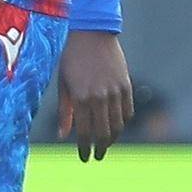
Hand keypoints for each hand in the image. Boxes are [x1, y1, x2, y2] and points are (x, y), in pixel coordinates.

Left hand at [56, 30, 133, 162]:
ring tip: (106, 143)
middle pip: (104, 133)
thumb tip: (63, 136)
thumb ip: (65, 112)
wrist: (92, 33)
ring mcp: (115, 92)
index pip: (85, 133)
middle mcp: (99, 97)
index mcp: (81, 98)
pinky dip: (122, 122)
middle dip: (100, 148)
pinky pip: (128, 111)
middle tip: (97, 156)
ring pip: (118, 125)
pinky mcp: (126, 85)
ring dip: (112, 138)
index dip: (85, 148)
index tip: (84, 158)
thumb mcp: (63, 84)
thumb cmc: (72, 58)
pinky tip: (116, 126)